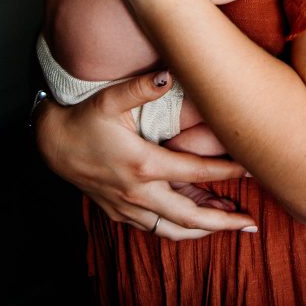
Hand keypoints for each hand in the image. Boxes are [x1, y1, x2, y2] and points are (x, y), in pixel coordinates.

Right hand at [34, 70, 256, 239]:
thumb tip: (169, 75)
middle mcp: (138, 193)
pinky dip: (180, 229)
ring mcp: (128, 207)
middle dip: (223, 220)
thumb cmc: (82, 118)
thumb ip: (141, 88)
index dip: (226, 172)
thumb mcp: (109, 98)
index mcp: (142, 164)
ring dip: (204, 230)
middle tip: (251, 223)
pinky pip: (156, 229)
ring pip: (173, 229)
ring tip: (231, 226)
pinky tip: (196, 223)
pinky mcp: (119, 213)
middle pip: (190, 215)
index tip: (252, 169)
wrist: (52, 144)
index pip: (195, 171)